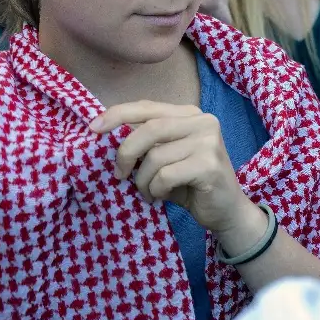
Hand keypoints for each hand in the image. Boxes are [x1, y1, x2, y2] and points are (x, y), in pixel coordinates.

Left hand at [92, 101, 253, 234]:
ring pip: (155, 156)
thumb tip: (106, 134)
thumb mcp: (166, 157)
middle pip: (149, 129)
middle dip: (126, 153)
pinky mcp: (209, 165)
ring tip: (148, 192)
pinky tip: (163, 196)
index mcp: (189, 114)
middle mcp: (202, 121)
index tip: (93, 128)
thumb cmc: (190, 183)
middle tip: (119, 174)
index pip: (147, 107)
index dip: (118, 115)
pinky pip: (165, 176)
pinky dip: (156, 190)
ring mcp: (208, 142)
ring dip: (143, 180)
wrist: (227, 212)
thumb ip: (147, 142)